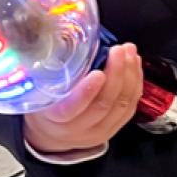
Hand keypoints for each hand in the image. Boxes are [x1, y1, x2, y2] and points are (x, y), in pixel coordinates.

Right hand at [22, 43, 142, 154]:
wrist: (53, 135)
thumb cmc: (46, 105)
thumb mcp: (40, 91)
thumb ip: (52, 73)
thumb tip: (66, 41)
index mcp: (56, 118)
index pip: (72, 108)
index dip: (86, 91)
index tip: (98, 72)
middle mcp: (79, 128)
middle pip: (104, 104)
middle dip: (116, 74)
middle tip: (119, 50)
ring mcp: (99, 131)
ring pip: (121, 105)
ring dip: (130, 75)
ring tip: (129, 52)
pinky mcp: (114, 128)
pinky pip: (130, 107)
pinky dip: (135, 83)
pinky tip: (134, 65)